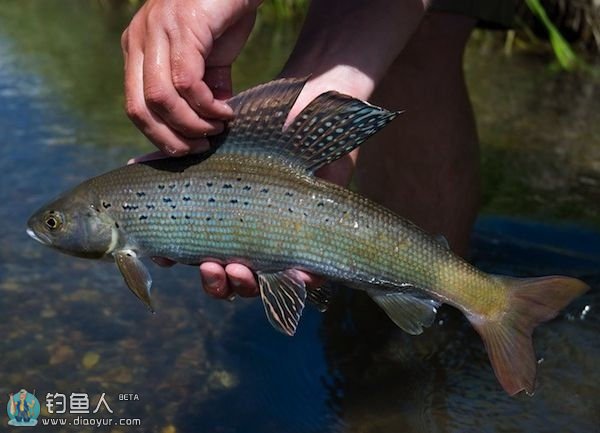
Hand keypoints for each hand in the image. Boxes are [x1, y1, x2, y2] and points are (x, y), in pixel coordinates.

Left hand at [121, 0, 258, 154]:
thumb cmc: (225, 15)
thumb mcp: (209, 59)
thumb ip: (204, 89)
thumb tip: (210, 122)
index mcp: (139, 49)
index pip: (135, 105)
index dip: (159, 136)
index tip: (188, 149)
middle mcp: (139, 40)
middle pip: (139, 108)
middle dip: (170, 139)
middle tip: (200, 147)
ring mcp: (156, 31)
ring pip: (161, 99)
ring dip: (191, 124)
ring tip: (217, 127)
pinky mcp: (181, 26)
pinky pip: (187, 82)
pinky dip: (207, 105)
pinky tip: (225, 110)